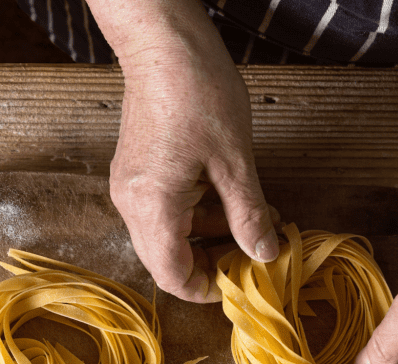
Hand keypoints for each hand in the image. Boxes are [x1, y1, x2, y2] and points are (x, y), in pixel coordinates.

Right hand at [108, 22, 278, 302]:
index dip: (208, 289)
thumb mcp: (235, 160)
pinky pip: (165, 211)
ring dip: (210, 237)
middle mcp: (132, 204)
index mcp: (153, 207)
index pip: (173, 276)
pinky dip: (198, 215)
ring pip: (168, 236)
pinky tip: (233, 201)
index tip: (243, 283)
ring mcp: (131, 187)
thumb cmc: (196, 90)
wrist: (162, 40)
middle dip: (213, 263)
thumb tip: (265, 254)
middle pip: (168, 260)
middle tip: (255, 255)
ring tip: (256, 223)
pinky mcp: (137, 171)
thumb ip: (248, 215)